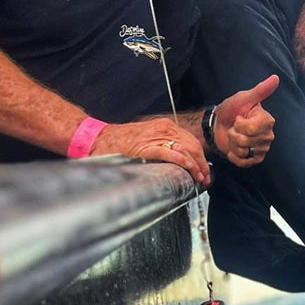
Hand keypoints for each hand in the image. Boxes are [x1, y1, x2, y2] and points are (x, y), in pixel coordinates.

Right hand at [91, 118, 210, 184]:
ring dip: (196, 165)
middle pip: (193, 146)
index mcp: (165, 126)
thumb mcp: (148, 142)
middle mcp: (164, 128)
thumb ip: (164, 148)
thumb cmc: (121, 143)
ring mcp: (157, 136)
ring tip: (200, 178)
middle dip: (201, 164)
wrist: (99, 138)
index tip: (203, 171)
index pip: (191, 141)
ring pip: (186, 149)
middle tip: (205, 178)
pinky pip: (172, 153)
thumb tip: (179, 162)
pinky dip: (184, 162)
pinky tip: (190, 170)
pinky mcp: (149, 145)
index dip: (200, 157)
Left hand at [214, 75, 278, 166]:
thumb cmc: (231, 109)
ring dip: (233, 144)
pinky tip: (233, 149)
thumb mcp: (243, 98)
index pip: (253, 128)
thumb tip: (276, 78)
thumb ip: (260, 90)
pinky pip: (244, 162)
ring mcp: (262, 148)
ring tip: (234, 136)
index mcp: (267, 120)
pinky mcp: (255, 159)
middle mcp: (268, 135)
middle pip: (247, 140)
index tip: (238, 117)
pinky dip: (234, 157)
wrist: (219, 125)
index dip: (240, 124)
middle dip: (234, 134)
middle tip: (234, 127)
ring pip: (244, 151)